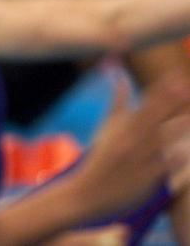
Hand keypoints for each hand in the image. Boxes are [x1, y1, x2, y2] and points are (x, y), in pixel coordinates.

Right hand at [74, 68, 189, 216]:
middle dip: (173, 102)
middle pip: (157, 118)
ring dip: (180, 127)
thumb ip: (117, 103)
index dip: (162, 90)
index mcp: (123, 127)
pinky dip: (178, 157)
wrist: (88, 191)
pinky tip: (188, 149)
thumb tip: (120, 79)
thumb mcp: (106, 128)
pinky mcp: (147, 179)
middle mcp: (132, 140)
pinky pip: (166, 166)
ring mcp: (140, 159)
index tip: (176, 76)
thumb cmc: (100, 157)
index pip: (146, 105)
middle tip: (187, 86)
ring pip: (164, 140)